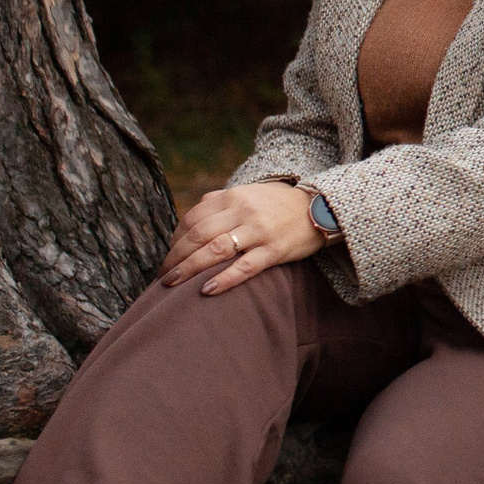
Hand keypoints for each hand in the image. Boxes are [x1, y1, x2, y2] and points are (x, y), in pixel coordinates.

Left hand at [161, 182, 323, 294]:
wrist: (320, 208)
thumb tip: (190, 218)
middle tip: (163, 276)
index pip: (192, 218)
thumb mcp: (248, 193)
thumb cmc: (278, 204)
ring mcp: (259, 231)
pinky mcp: (275, 250)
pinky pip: (245, 267)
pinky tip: (206, 290)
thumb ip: (219, 201)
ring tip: (171, 285)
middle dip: (175, 258)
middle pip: (198, 235)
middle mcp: (243, 212)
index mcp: (232, 197)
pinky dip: (223, 279)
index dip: (174, 240)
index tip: (168, 257)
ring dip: (189, 269)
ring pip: (215, 250)